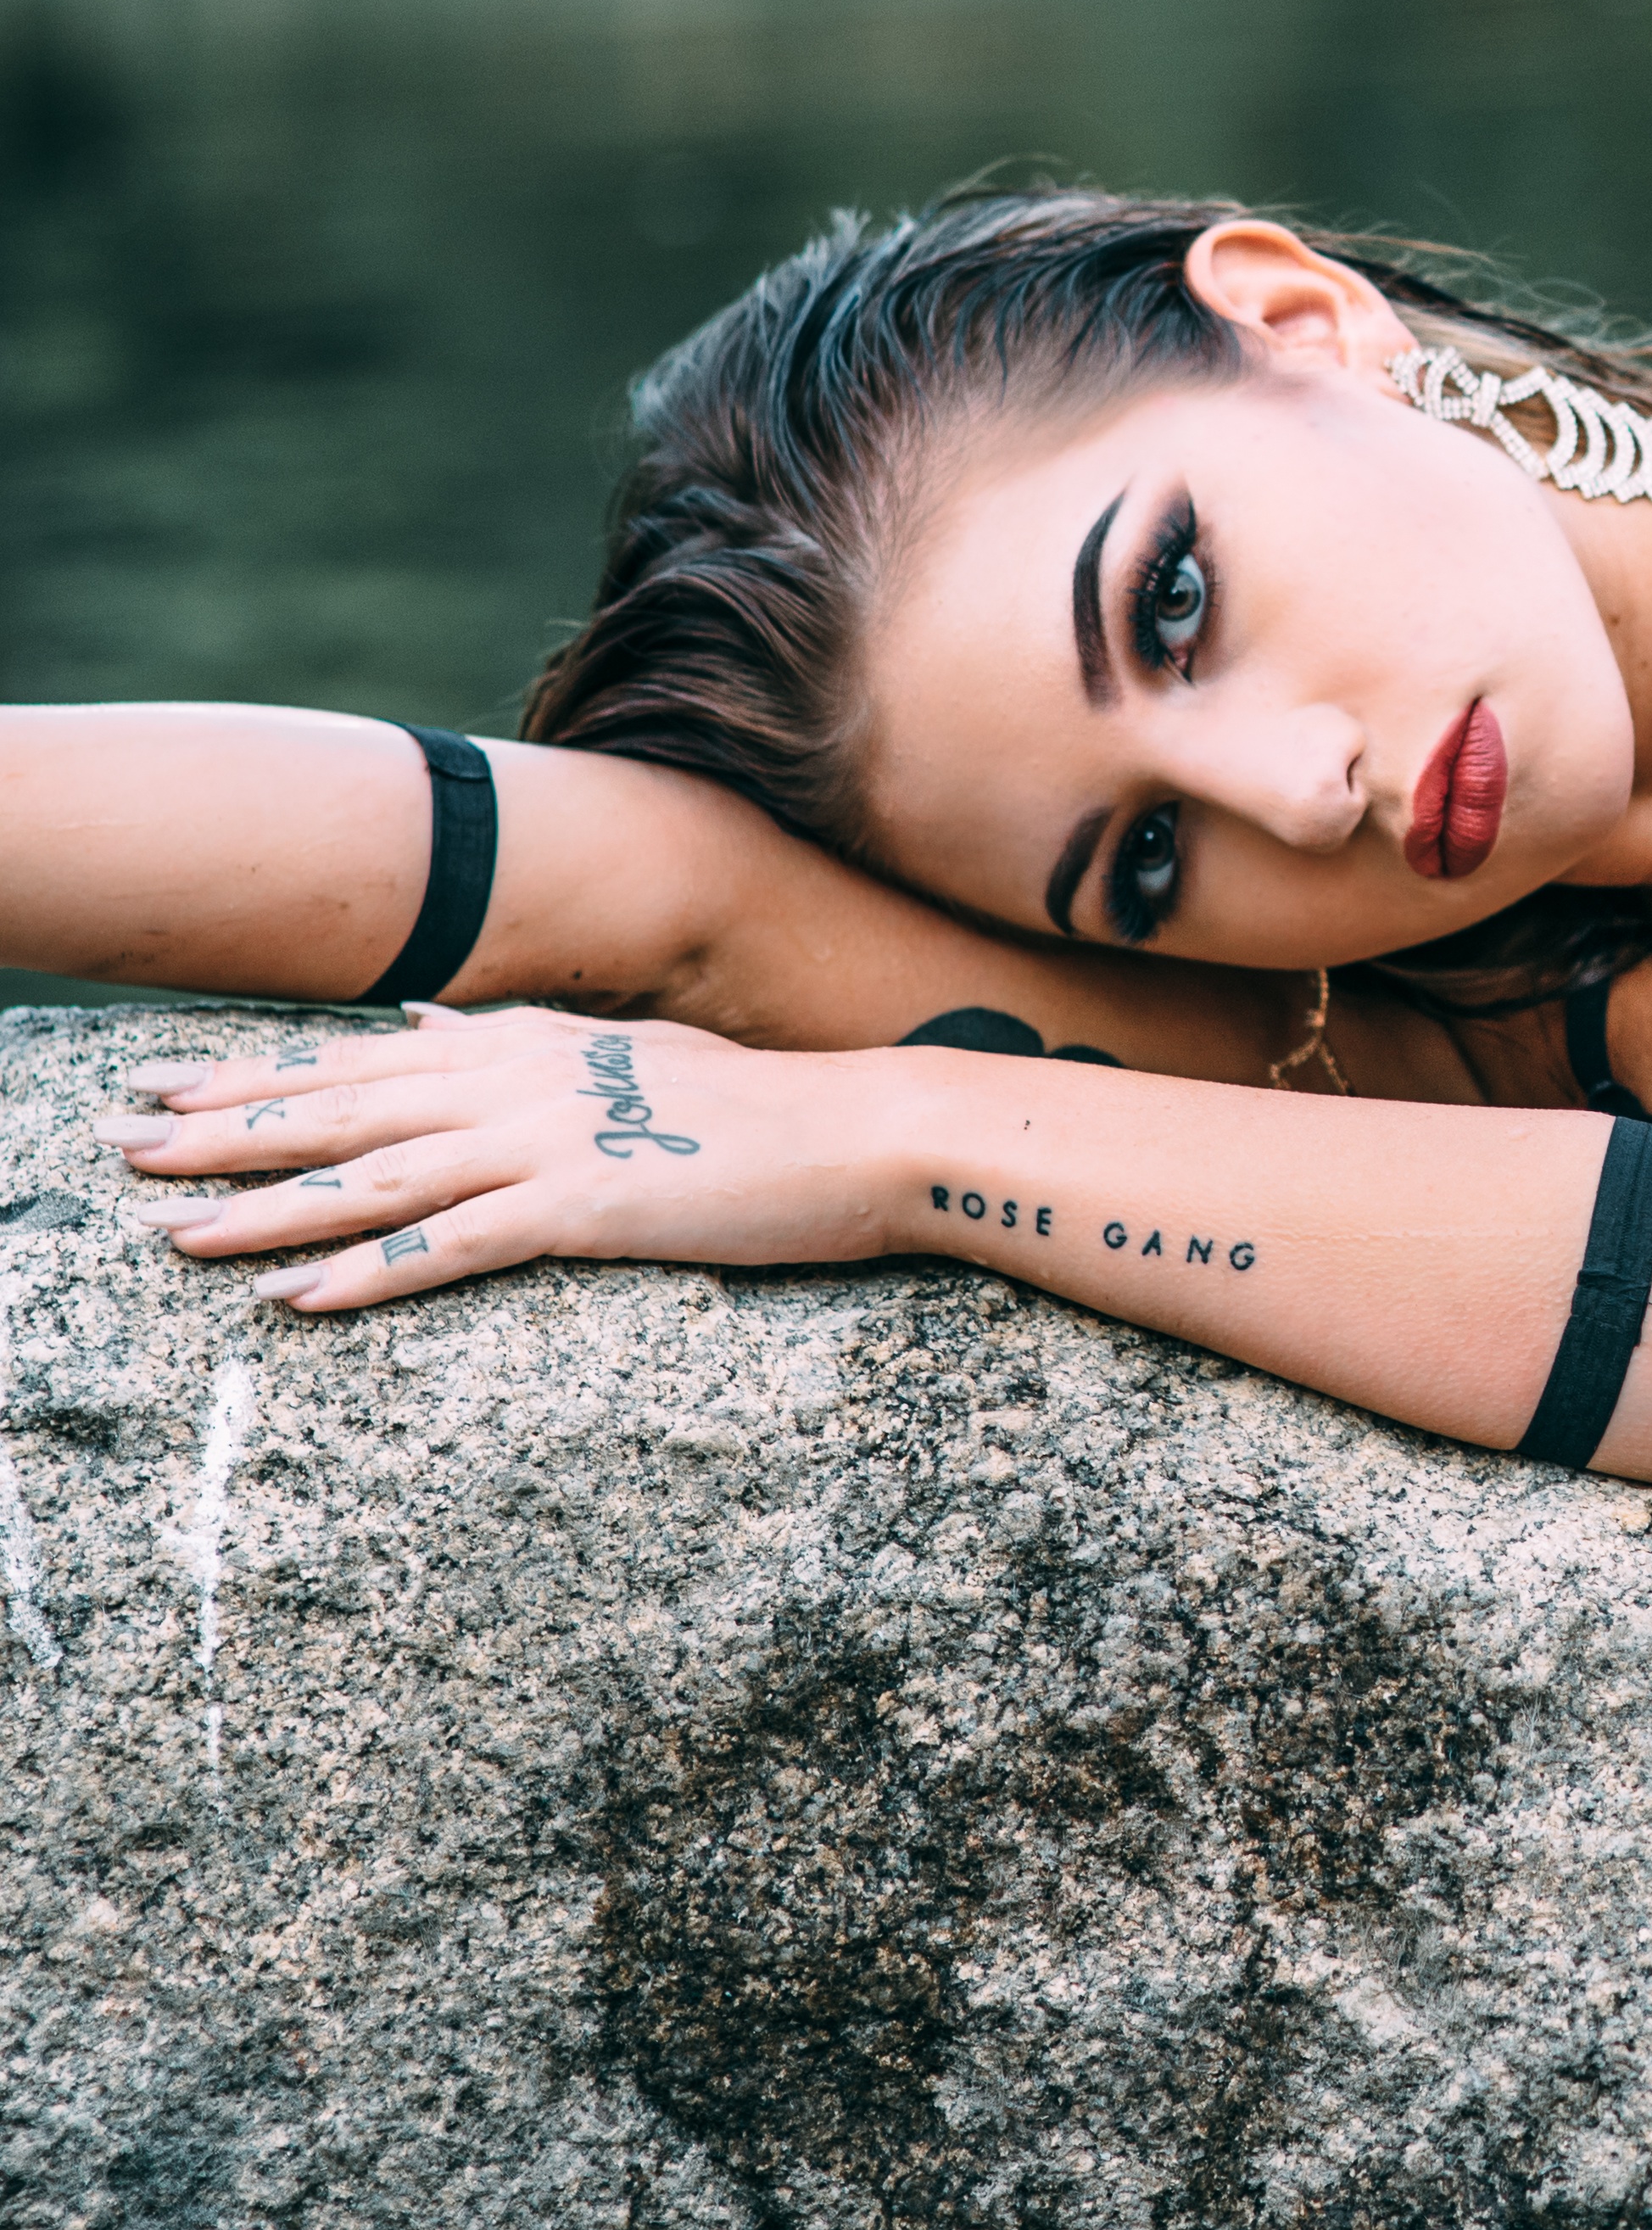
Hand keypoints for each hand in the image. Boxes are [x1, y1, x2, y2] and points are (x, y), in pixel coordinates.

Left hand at [94, 1005, 895, 1311]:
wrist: (870, 1131)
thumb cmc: (765, 1104)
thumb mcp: (635, 1048)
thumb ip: (527, 1030)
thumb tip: (421, 1011)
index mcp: (530, 1043)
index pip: (363, 1056)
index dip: (256, 1074)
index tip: (163, 1085)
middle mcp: (522, 1080)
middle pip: (346, 1109)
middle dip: (225, 1130)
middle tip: (123, 1148)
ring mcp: (552, 1141)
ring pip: (379, 1177)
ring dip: (269, 1208)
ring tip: (176, 1236)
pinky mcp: (589, 1206)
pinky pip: (455, 1245)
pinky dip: (373, 1272)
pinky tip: (302, 1298)